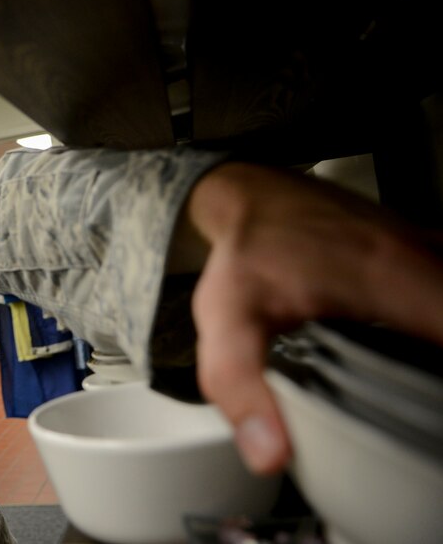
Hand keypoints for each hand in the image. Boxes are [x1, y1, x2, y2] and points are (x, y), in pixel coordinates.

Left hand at [185, 162, 442, 473]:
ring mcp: (430, 250)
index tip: (429, 417)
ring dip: (442, 347)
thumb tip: (270, 453)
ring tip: (420, 390)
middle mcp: (425, 258)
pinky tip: (419, 354)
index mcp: (392, 277)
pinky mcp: (424, 252)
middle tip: (423, 416)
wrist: (249, 197)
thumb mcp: (229, 323)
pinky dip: (438, 324)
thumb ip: (243, 387)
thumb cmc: (244, 254)